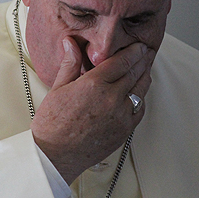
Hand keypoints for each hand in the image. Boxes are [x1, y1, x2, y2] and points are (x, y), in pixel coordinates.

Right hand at [31, 36, 155, 183]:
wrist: (55, 155)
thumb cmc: (52, 123)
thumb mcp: (58, 88)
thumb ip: (70, 63)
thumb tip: (71, 42)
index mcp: (94, 84)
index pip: (122, 60)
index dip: (134, 51)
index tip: (138, 45)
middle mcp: (111, 98)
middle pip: (135, 72)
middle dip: (142, 60)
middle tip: (146, 52)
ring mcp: (121, 115)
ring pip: (141, 89)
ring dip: (145, 76)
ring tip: (144, 68)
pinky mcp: (124, 130)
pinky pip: (140, 108)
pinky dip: (141, 97)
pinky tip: (137, 92)